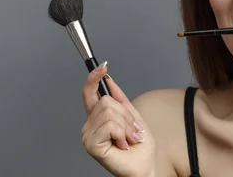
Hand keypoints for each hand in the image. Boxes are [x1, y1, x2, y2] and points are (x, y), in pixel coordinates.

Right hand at [80, 62, 155, 176]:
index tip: (102, 65)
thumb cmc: (139, 147)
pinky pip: (110, 125)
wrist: (145, 166)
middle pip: (105, 100)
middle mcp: (89, 125)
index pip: (89, 93)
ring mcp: (88, 135)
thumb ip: (119, 98)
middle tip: (131, 130)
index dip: (93, 78)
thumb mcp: (132, 115)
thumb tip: (108, 78)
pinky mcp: (91, 144)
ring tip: (128, 139)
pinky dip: (122, 133)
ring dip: (126, 126)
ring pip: (109, 112)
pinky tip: (122, 145)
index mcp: (97, 118)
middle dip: (125, 114)